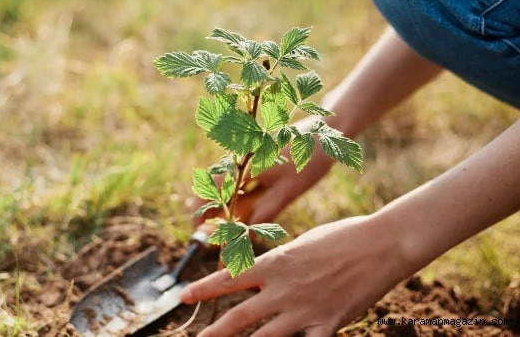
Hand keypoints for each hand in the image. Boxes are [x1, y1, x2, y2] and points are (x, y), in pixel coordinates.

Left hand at [181, 215, 412, 336]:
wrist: (380, 244)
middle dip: (214, 331)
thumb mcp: (301, 244)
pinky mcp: (327, 325)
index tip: (184, 295)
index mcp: (275, 263)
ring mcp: (304, 310)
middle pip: (239, 316)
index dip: (203, 288)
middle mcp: (283, 289)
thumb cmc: (342, 237)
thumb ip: (279, 264)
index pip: (229, 279)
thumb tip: (262, 274)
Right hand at [193, 142, 334, 230]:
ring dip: (225, 207)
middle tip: (216, 238)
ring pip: (227, 186)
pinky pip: (239, 181)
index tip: (200, 231)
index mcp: (244, 163)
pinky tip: (247, 214)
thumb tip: (246, 235)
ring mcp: (247, 157)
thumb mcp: (289, 191)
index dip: (201, 211)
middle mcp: (241, 158)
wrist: (328, 131)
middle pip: (215, 188)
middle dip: (212, 213)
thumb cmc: (310, 159)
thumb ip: (265, 212)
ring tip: (231, 231)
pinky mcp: (256, 158)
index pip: (211, 188)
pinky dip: (238, 198)